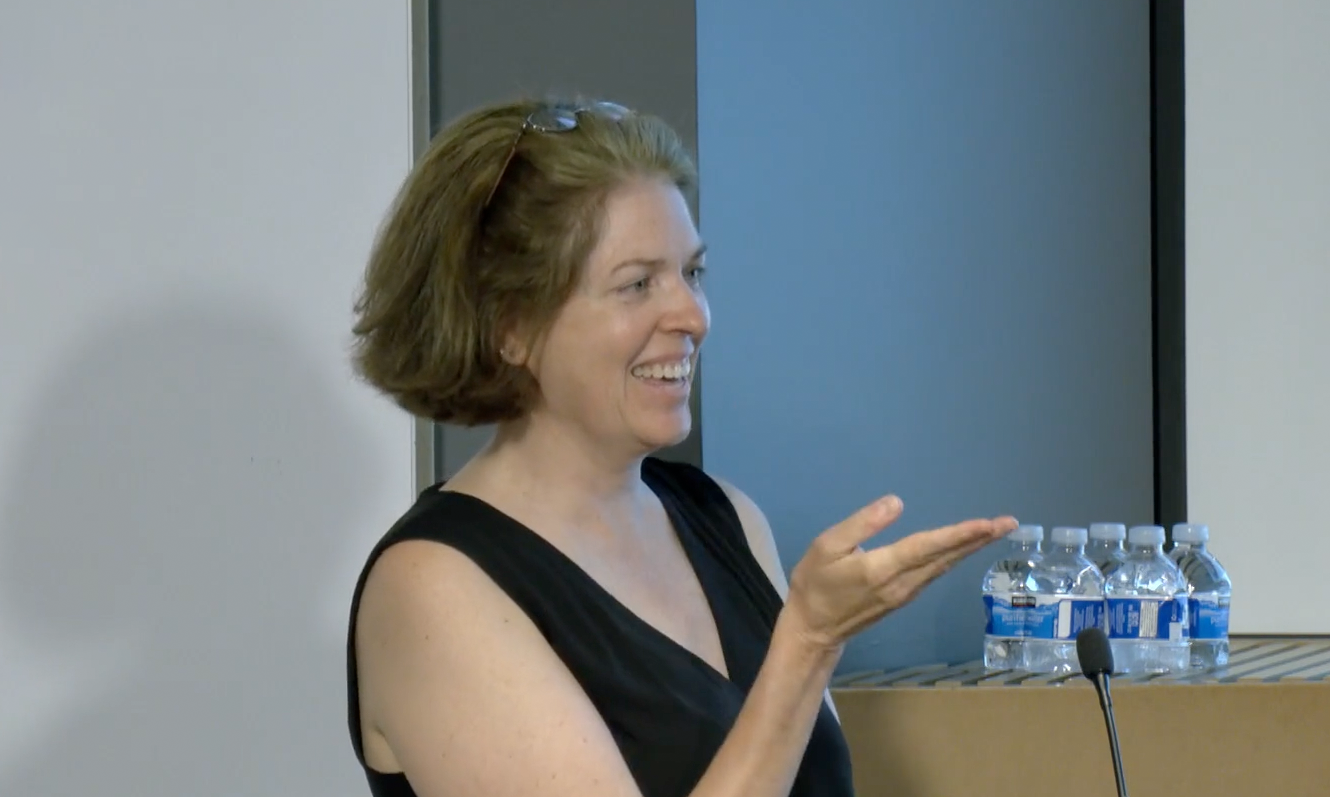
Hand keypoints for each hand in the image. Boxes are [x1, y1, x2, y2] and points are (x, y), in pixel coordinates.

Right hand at [784, 496, 1017, 651]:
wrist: (812, 629)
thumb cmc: (814, 584)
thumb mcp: (826, 546)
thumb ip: (862, 523)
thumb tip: (896, 503)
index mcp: (882, 568)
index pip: (928, 546)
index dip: (959, 534)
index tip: (987, 524)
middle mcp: (902, 583)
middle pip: (946, 557)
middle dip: (978, 539)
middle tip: (1009, 523)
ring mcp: (906, 593)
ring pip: (944, 566)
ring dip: (971, 548)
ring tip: (994, 530)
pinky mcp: (904, 597)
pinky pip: (935, 573)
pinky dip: (954, 557)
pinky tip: (965, 548)